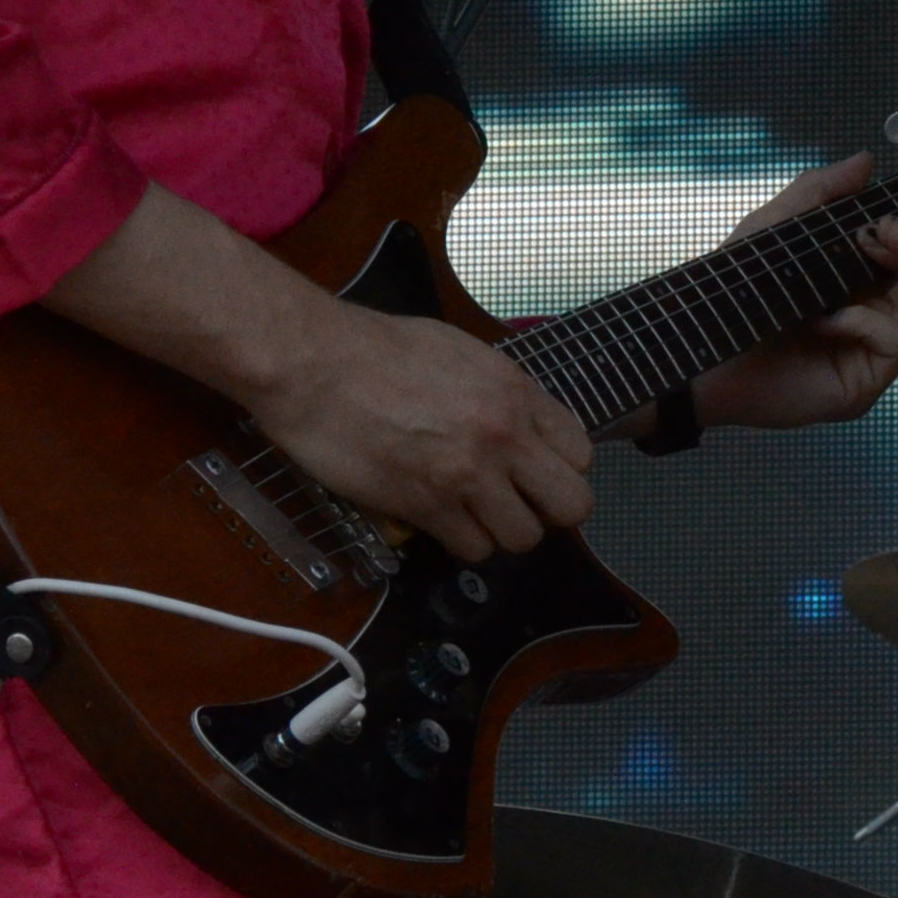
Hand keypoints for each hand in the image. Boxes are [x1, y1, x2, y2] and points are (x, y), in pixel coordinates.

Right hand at [244, 294, 595, 563]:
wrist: (316, 365)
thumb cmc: (379, 349)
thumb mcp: (461, 353)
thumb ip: (502, 392)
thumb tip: (523, 424)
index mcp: (514, 392)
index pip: (580, 453)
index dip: (559, 469)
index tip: (534, 472)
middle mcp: (503, 436)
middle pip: (570, 505)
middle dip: (546, 510)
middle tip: (514, 502)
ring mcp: (467, 474)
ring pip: (522, 538)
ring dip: (500, 530)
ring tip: (471, 512)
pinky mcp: (426, 506)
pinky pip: (472, 548)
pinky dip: (460, 541)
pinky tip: (439, 518)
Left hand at [692, 154, 897, 431]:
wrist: (696, 349)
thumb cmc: (732, 289)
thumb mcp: (775, 228)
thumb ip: (820, 191)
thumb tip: (867, 160)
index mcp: (860, 279)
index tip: (889, 219)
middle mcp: (875, 314)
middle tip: (887, 233)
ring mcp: (872, 352)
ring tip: (868, 255)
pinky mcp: (865, 385)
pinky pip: (896, 342)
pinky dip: (866, 320)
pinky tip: (826, 319)